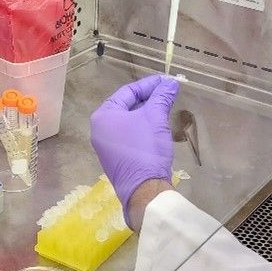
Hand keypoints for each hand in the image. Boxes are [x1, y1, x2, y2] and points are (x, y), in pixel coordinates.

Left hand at [90, 75, 179, 220]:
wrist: (144, 190)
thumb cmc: (146, 148)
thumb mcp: (156, 117)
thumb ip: (162, 97)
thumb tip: (171, 82)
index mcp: (103, 115)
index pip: (127, 91)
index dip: (149, 84)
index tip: (167, 81)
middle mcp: (100, 129)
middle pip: (127, 105)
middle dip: (149, 98)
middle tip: (168, 92)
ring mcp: (106, 145)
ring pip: (129, 121)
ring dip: (147, 112)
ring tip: (166, 106)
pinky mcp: (116, 158)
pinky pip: (129, 135)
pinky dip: (143, 127)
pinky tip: (158, 125)